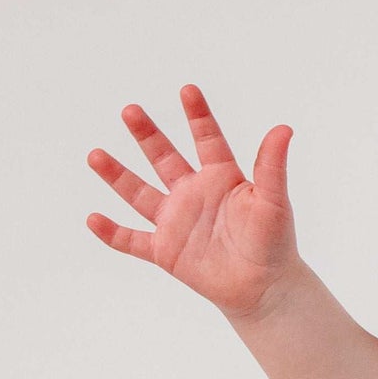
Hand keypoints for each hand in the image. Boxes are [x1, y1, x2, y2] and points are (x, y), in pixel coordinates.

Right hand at [86, 85, 298, 318]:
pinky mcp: (165, 250)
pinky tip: (93, 218)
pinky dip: (112, 233)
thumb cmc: (274, 243)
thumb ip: (272, 166)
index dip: (198, 116)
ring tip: (95, 155)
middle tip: (130, 110)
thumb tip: (284, 128)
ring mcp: (176, 221)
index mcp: (221, 178)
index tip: (188, 90)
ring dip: (117, 176)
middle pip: (164, 158)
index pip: (207, 139)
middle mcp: (193, 194)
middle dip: (147, 135)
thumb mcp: (274, 202)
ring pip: (140, 194)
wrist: (265, 288)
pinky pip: (132, 240)